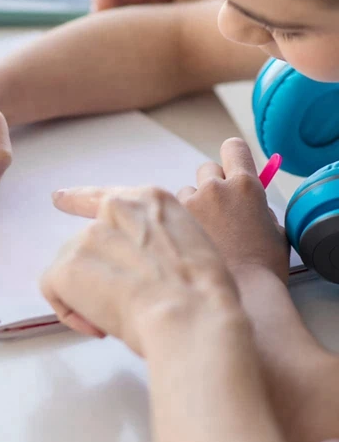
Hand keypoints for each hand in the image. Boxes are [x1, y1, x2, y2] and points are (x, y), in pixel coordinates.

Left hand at [41, 187, 240, 354]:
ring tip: (119, 317)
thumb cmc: (205, 294)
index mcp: (150, 200)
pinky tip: (97, 326)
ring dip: (85, 294)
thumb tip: (140, 263)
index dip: (78, 200)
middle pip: (86, 243)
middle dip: (96, 274)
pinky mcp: (68, 265)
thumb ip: (157, 240)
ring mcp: (89, 236)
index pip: (104, 197)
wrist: (192, 315)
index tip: (60, 198)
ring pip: (70, 267)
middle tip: (123, 305)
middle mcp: (114, 209)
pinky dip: (69, 312)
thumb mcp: (192, 244)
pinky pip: (53, 288)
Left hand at [176, 138, 289, 284]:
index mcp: (246, 185)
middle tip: (217, 210)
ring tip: (200, 233)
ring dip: (191, 205)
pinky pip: (169, 212)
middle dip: (211, 184)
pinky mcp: (169, 221)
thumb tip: (245, 201)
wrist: (241, 293)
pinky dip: (175, 222)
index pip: (233, 148)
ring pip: (185, 191)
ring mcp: (190, 204)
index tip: (231, 169)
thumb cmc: (262, 266)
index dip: (232, 157)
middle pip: (206, 169)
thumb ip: (256, 206)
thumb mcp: (272, 227)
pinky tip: (185, 243)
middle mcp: (215, 188)